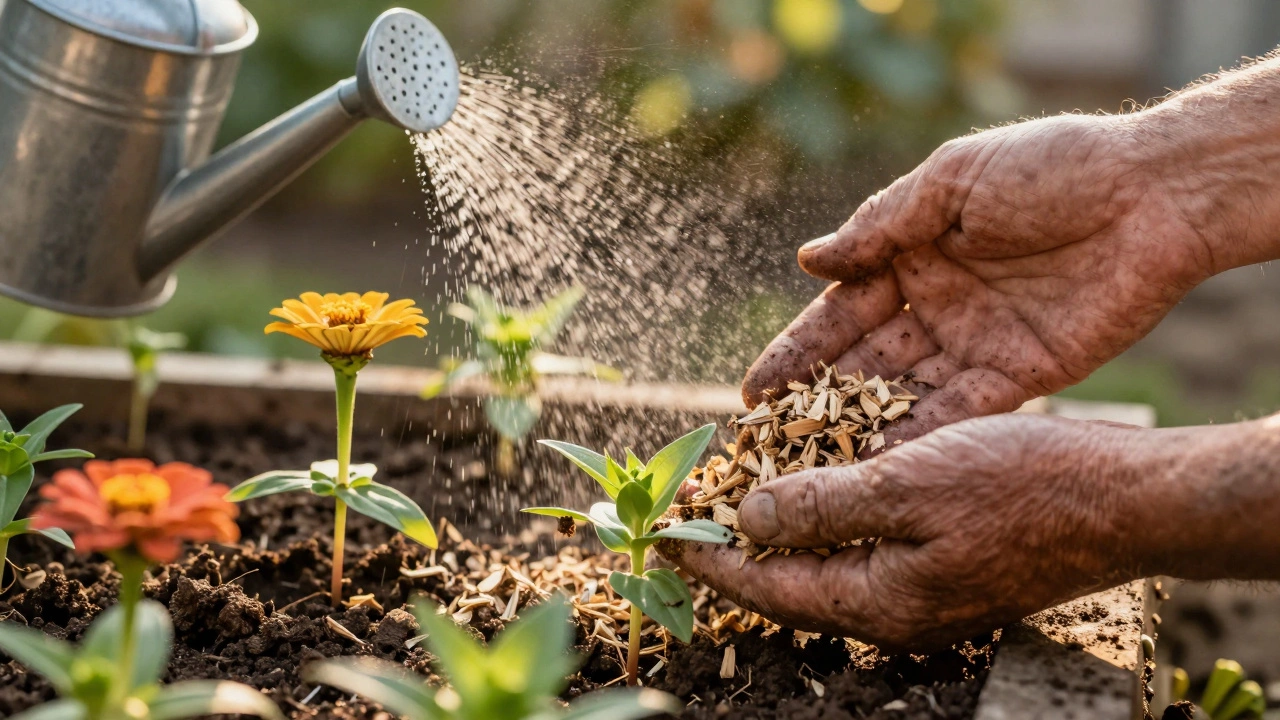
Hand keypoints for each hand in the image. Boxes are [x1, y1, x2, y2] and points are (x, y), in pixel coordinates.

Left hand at [662, 414, 1149, 651]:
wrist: (1126, 500)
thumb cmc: (1025, 487)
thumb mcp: (907, 484)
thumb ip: (820, 507)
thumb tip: (747, 520)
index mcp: (877, 601)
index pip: (767, 585)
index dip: (712, 554)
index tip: (666, 531)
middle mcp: (894, 610)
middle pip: (790, 583)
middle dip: (736, 546)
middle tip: (691, 511)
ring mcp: (923, 592)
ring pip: (826, 565)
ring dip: (781, 530)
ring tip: (739, 493)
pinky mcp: (946, 567)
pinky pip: (866, 550)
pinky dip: (828, 520)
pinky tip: (816, 488)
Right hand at [743, 113, 1220, 444]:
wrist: (1152, 194)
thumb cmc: (1051, 168)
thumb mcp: (952, 181)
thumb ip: (880, 226)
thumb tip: (808, 262)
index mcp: (913, 253)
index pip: (840, 311)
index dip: (798, 352)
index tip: (756, 392)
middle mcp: (937, 304)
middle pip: (863, 360)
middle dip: (817, 400)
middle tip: (771, 445)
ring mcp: (976, 343)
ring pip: (905, 393)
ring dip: (861, 427)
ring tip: (814, 469)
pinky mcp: (1020, 375)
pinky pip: (960, 412)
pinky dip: (922, 438)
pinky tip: (881, 466)